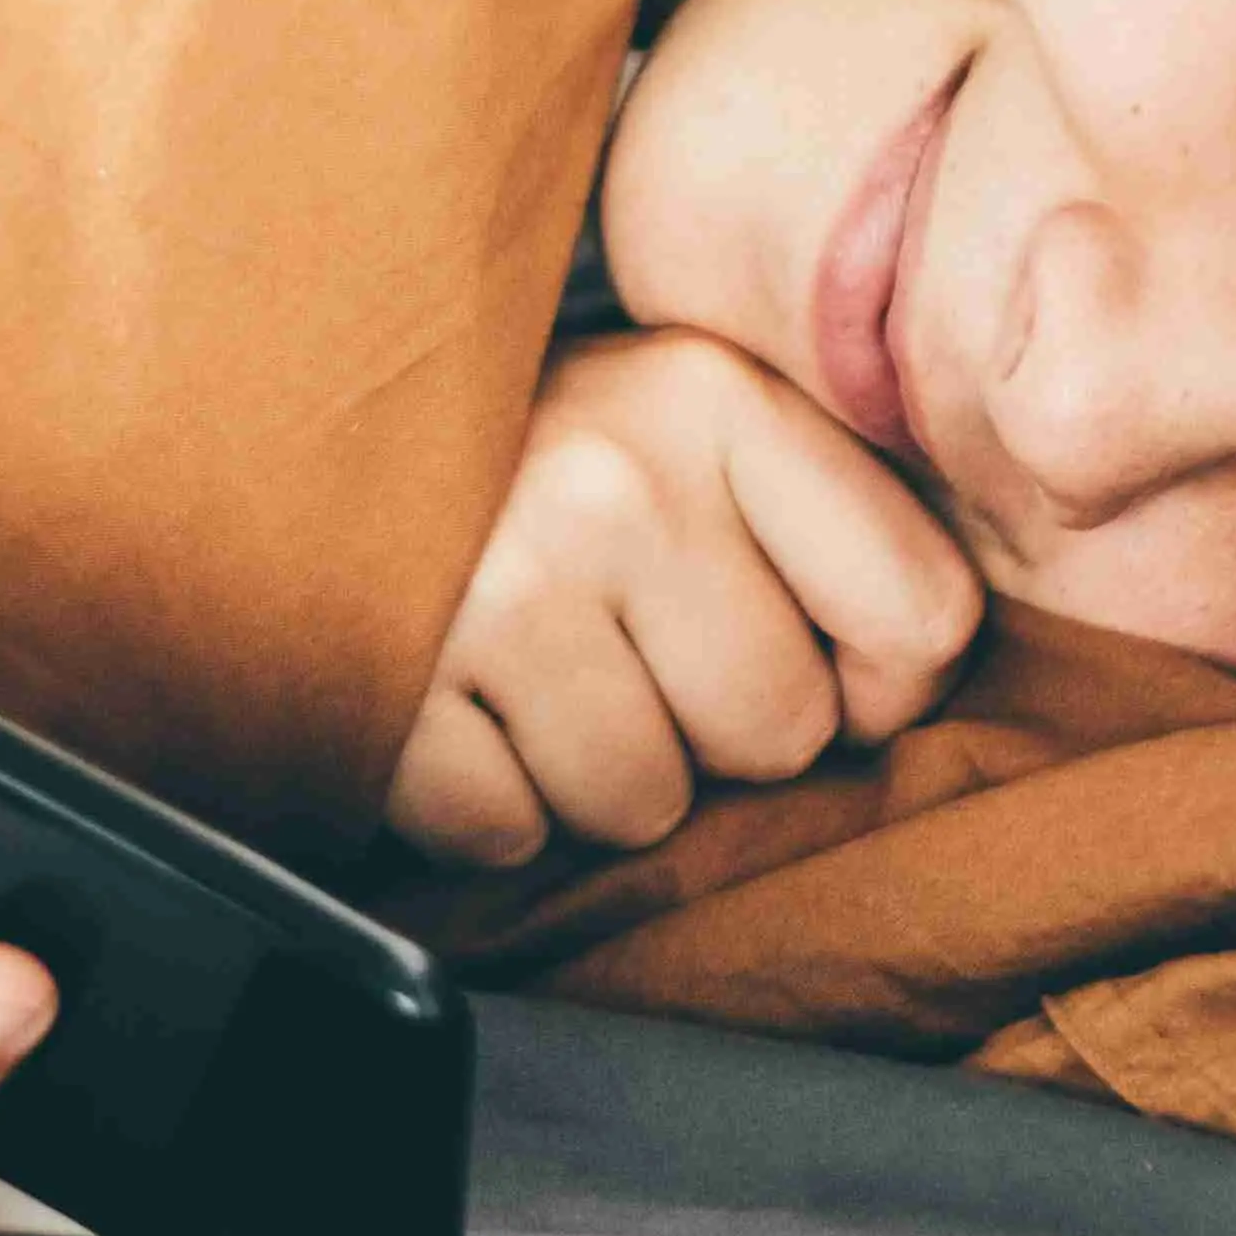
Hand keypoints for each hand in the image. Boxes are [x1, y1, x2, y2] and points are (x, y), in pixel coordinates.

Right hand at [384, 327, 982, 865]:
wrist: (317, 429)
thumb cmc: (541, 460)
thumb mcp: (698, 429)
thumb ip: (832, 527)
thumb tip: (895, 704)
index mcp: (717, 400)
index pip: (919, 617)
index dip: (876, 681)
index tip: (802, 649)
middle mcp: (617, 483)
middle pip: (780, 734)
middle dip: (715, 729)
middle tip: (630, 652)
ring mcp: (501, 589)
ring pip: (645, 804)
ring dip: (599, 777)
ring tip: (542, 680)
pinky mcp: (397, 688)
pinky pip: (511, 835)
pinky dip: (491, 805)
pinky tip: (465, 712)